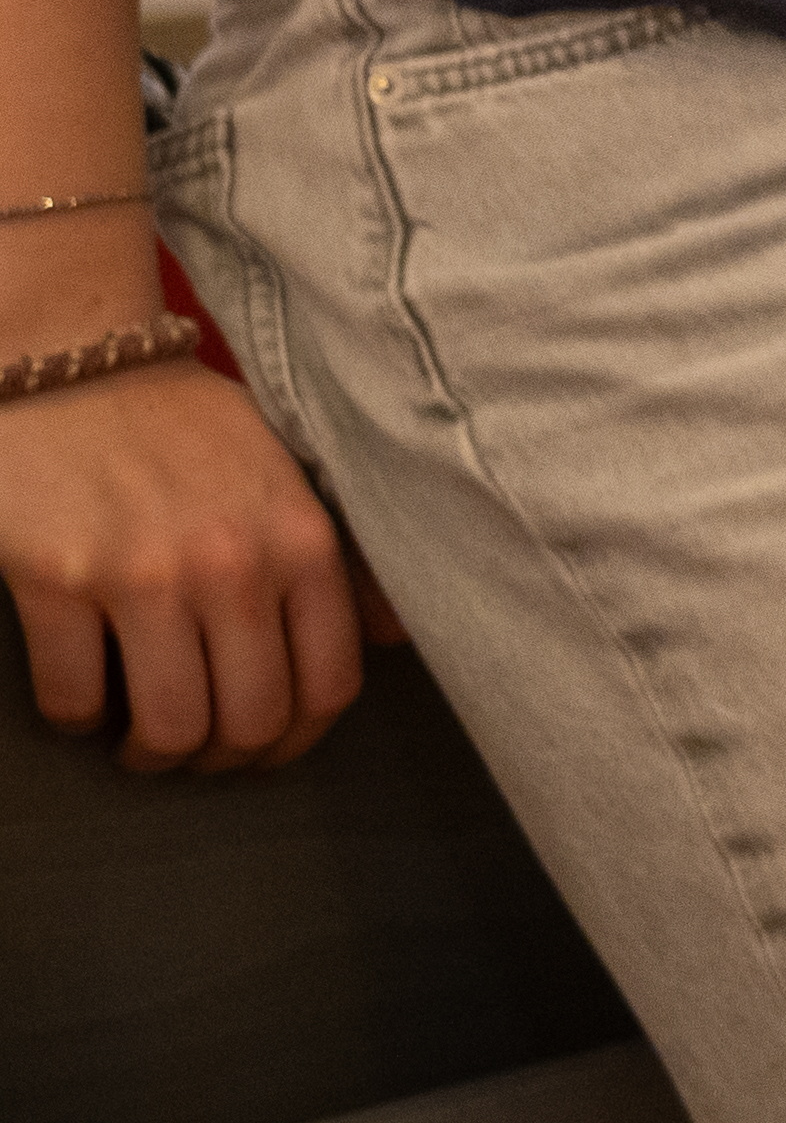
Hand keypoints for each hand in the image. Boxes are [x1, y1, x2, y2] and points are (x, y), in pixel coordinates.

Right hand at [2, 351, 382, 767]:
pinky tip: (83, 696)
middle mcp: (235, 565)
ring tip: (137, 739)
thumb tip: (392, 638)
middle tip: (193, 750)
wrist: (72, 362)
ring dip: (151, 754)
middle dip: (222, 760)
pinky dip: (77, 718)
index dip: (295, 741)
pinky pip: (74, 699)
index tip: (263, 747)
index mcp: (302, 542)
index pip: (328, 686)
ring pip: (169, 728)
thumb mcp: (289, 474)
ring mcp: (144, 576)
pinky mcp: (57, 581)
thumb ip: (341, 559)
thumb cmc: (183, 426)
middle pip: (250, 723)